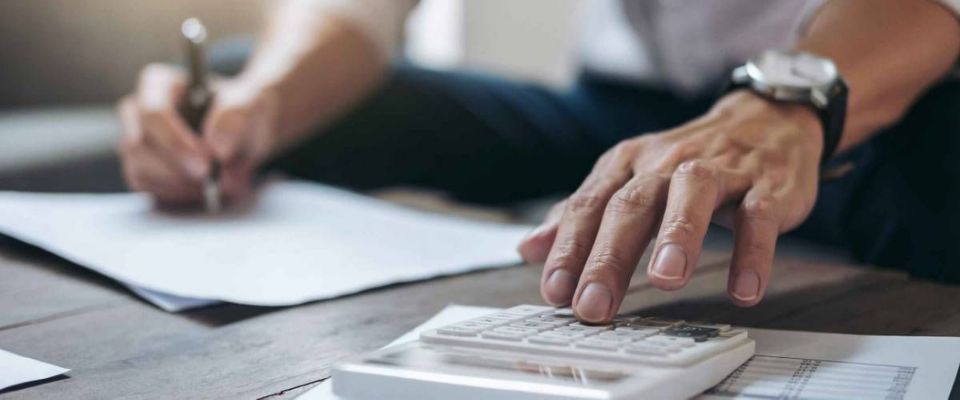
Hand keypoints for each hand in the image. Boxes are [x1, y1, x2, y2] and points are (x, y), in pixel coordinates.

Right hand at [117, 64, 278, 206]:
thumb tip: (216, 147)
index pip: (152, 113)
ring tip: (215, 186)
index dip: (176, 144)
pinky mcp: (141, 167)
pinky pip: (146, 186)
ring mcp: (136, 141)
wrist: (247, 134)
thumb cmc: (244, 111)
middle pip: (139, 145)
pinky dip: (175, 194)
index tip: (206, 166)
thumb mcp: (251, 105)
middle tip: (214, 184)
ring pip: (139, 169)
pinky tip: (201, 191)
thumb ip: (235, 117)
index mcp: (159, 84)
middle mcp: (138, 111)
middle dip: (178, 170)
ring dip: (179, 185)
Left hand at [518, 91, 823, 321]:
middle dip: (608, 257)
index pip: (588, 206)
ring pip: (692, 196)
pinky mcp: (766, 185)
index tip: (554, 291)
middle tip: (592, 304)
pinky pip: (758, 217)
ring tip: (664, 281)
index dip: (568, 249)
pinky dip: (752, 253)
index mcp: (627, 165)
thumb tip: (529, 248)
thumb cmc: (688, 161)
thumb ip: (582, 214)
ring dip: (678, 236)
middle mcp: (666, 164)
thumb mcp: (628, 179)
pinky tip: (743, 290)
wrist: (766, 119)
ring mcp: (719, 172)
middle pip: (631, 206)